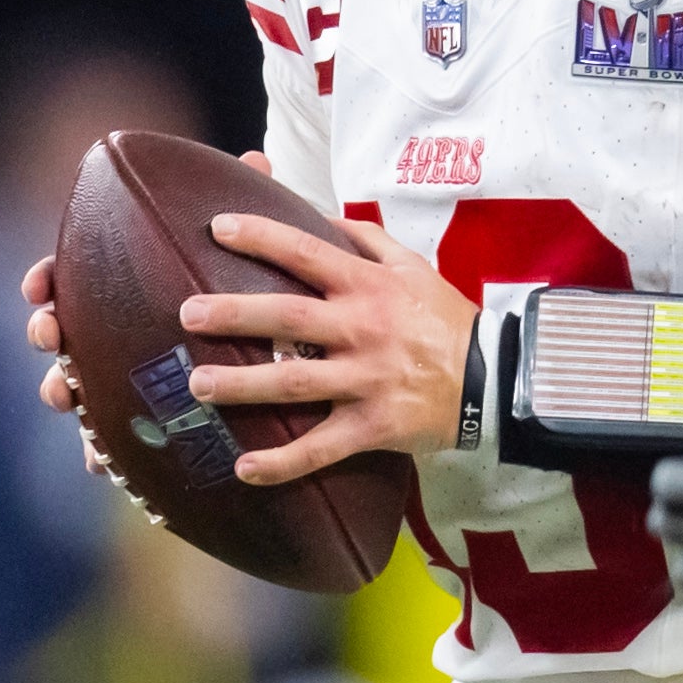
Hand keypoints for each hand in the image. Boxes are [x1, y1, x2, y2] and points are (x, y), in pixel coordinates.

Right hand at [21, 152, 278, 450]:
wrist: (280, 341)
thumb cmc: (255, 283)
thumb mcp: (256, 246)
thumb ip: (250, 205)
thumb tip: (256, 160)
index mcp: (130, 280)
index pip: (73, 273)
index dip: (48, 279)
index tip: (38, 286)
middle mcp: (118, 325)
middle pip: (65, 327)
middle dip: (48, 331)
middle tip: (51, 336)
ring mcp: (126, 369)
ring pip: (79, 381)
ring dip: (64, 388)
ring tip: (66, 397)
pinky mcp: (147, 412)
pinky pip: (116, 434)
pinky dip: (102, 447)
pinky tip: (100, 462)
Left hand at [176, 209, 474, 484]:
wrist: (494, 377)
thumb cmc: (445, 319)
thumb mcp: (413, 267)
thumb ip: (365, 239)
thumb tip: (319, 213)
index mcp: (369, 287)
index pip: (308, 253)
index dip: (262, 237)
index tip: (218, 227)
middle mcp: (363, 330)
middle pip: (289, 318)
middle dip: (235, 315)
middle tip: (187, 314)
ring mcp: (366, 380)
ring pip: (295, 383)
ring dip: (243, 386)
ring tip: (199, 385)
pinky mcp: (373, 426)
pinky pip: (322, 447)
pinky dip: (284, 462)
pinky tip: (245, 469)